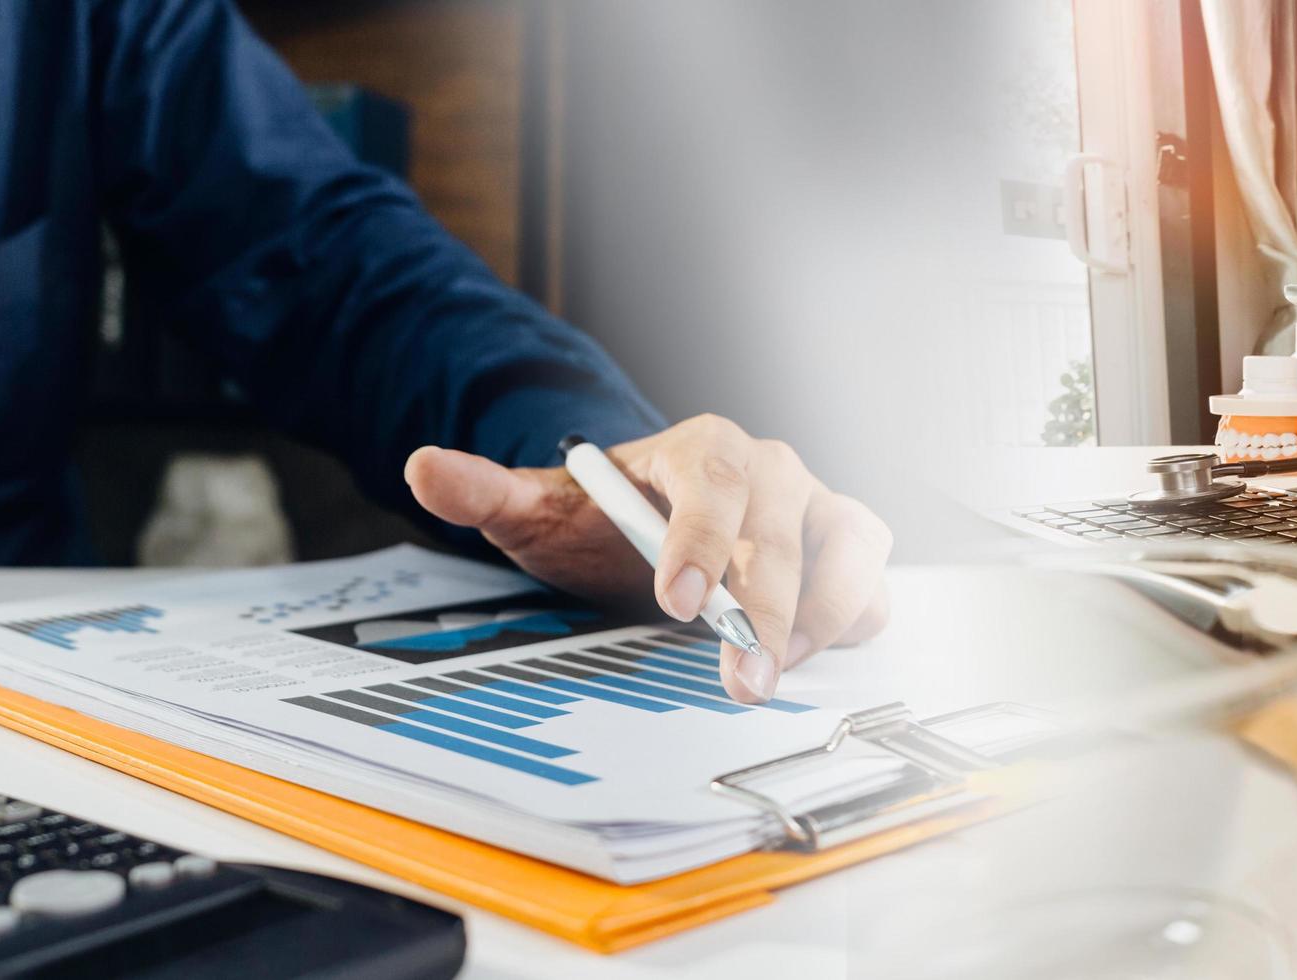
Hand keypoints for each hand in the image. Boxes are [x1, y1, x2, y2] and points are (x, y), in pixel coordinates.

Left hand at [402, 415, 892, 702]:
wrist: (652, 525)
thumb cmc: (604, 518)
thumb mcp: (540, 507)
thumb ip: (487, 490)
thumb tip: (423, 467)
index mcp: (701, 447)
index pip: (714, 480)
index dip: (705, 540)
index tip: (683, 602)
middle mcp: (771, 471)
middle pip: (786, 529)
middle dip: (768, 608)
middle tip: (741, 678)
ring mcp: (818, 509)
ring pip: (849, 550)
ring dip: (824, 617)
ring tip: (776, 675)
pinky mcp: (847, 553)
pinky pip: (873, 585)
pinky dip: (858, 621)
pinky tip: (811, 662)